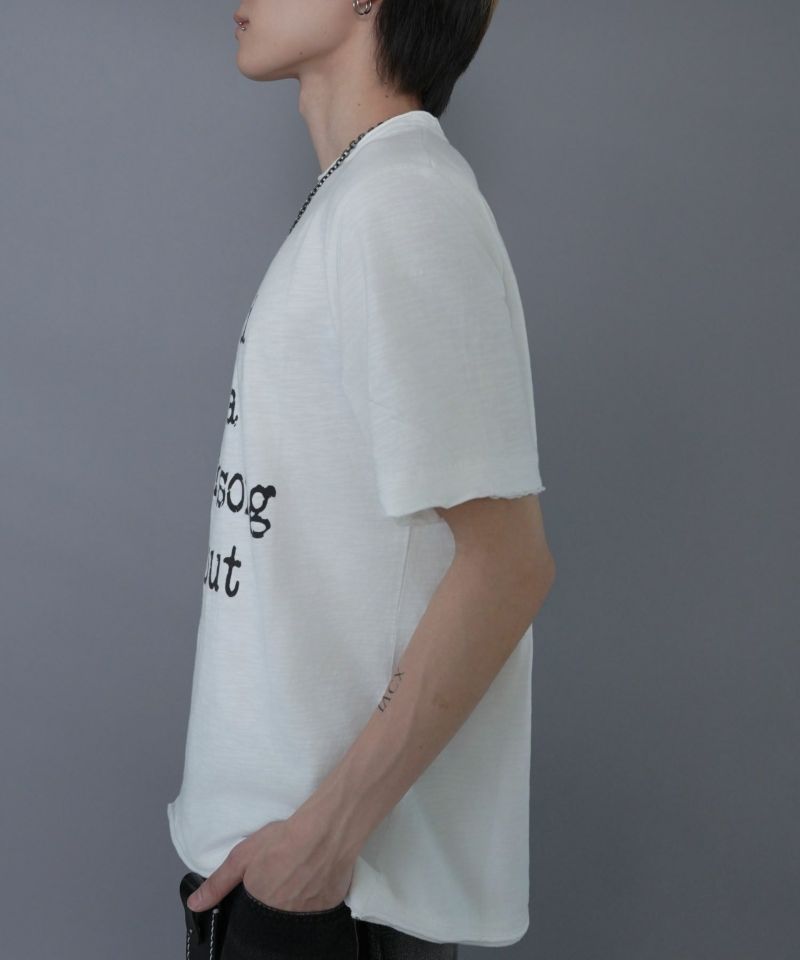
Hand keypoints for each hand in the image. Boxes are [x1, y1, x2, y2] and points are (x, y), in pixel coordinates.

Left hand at [185, 815, 356, 913]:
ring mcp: (308, 914)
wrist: (324, 831)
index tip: (267, 880)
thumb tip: (194, 905)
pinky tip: (318, 877)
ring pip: (298, 912)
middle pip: (276, 912)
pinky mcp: (330, 906)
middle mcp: (283, 916)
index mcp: (260, 906)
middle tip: (285, 873)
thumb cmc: (282, 840)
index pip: (255, 913)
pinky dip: (317, 896)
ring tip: (301, 874)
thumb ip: (218, 883)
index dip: (260, 895)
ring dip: (298, 897)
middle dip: (278, 897)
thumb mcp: (241, 856)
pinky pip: (320, 908)